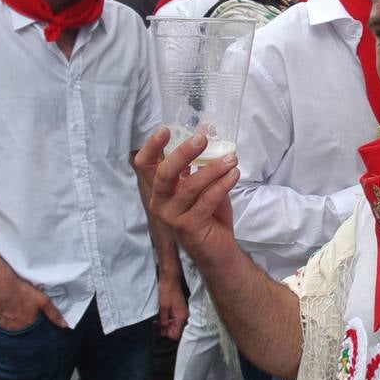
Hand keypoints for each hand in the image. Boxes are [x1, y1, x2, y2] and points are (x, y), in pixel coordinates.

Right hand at [0, 273, 67, 330]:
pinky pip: (6, 324)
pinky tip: (10, 310)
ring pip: (16, 327)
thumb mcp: (43, 300)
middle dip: (28, 321)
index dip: (37, 321)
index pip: (36, 329)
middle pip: (26, 328)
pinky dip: (9, 319)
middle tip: (26, 309)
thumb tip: (65, 326)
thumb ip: (54, 314)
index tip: (35, 314)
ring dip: (18, 321)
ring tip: (18, 309)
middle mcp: (17, 328)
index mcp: (29, 324)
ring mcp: (6, 325)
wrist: (2, 284)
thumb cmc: (23, 291)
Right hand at [136, 129, 239, 263]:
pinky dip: (222, 185)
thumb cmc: (209, 213)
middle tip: (202, 138)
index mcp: (160, 189)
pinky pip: (206, 201)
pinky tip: (234, 174)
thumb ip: (202, 159)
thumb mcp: (204, 183)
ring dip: (213, 169)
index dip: (151, 147)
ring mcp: (172, 216)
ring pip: (189, 187)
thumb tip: (207, 128)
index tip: (165, 129)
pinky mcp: (189, 227)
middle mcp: (161, 203)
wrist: (218, 250)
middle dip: (183, 153)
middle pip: (164, 174)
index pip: (145, 165)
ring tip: (232, 158)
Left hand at [157, 275, 187, 340]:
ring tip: (157, 320)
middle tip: (156, 325)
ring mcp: (183, 313)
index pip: (176, 335)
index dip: (166, 334)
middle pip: (176, 331)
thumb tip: (162, 333)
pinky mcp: (180, 310)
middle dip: (165, 330)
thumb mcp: (163, 308)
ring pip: (174, 326)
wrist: (170, 280)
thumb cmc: (167, 291)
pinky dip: (168, 320)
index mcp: (182, 317)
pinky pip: (174, 320)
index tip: (159, 330)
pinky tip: (161, 316)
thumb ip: (163, 322)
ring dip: (166, 324)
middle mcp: (184, 317)